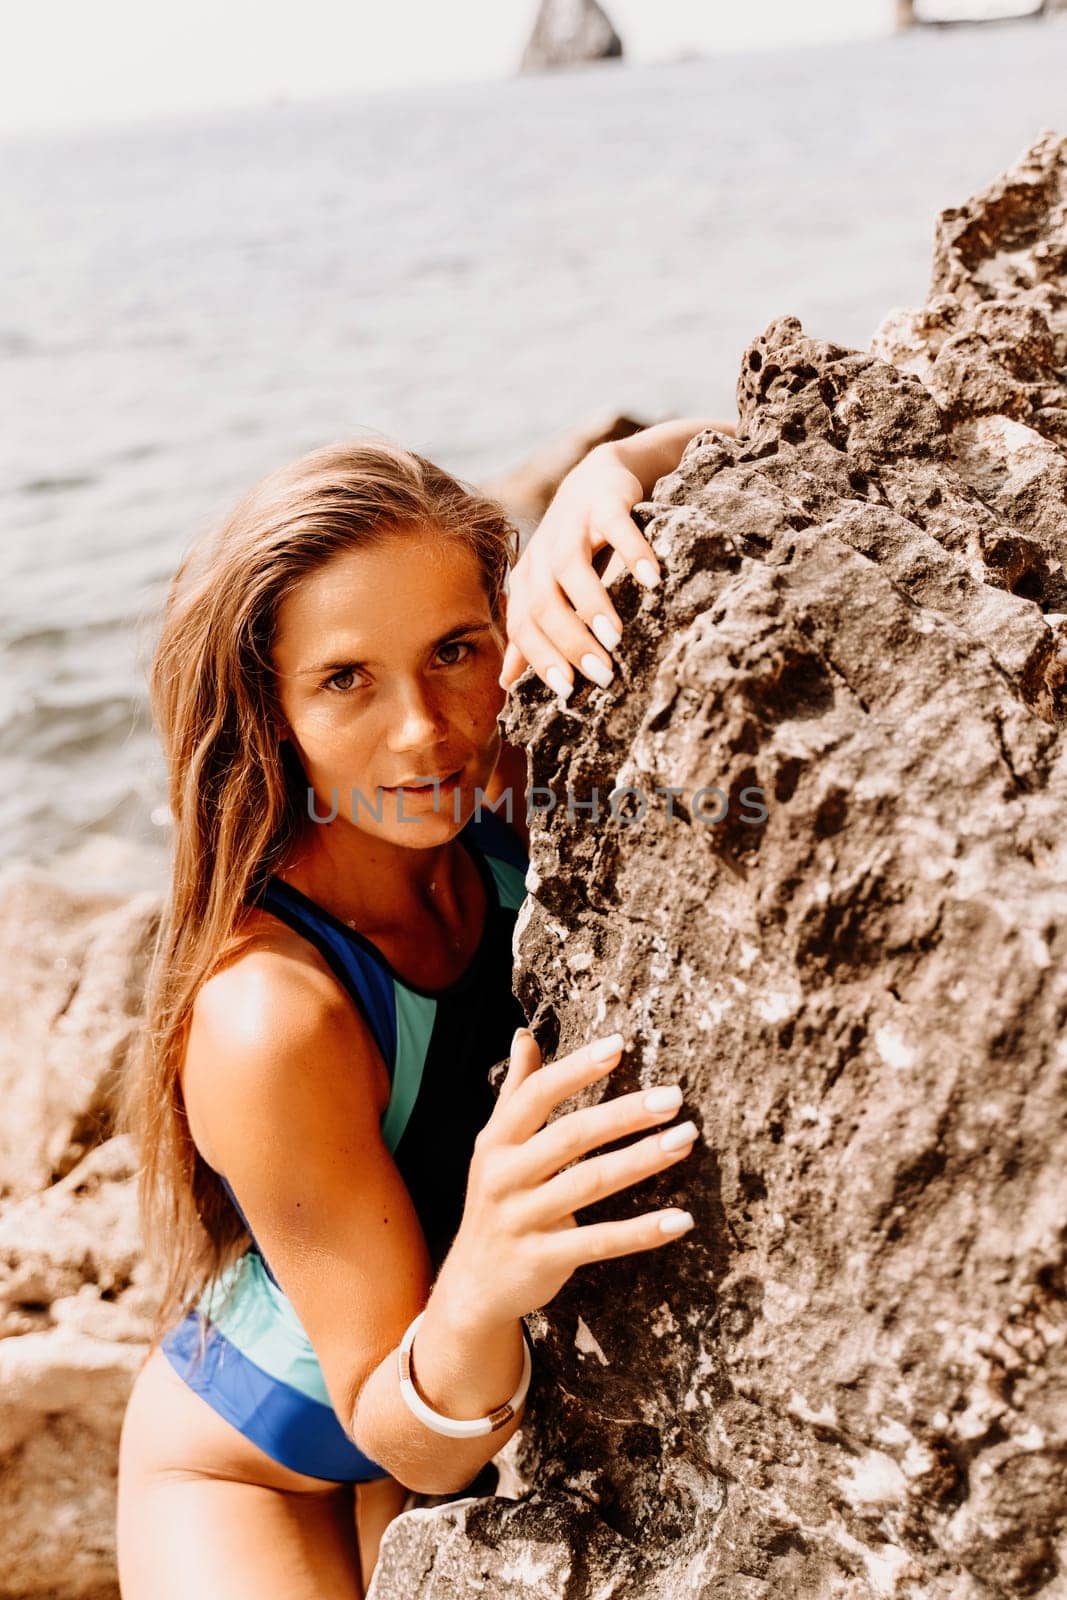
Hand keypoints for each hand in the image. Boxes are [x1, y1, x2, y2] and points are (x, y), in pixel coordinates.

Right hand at [438, 1028, 696, 1329]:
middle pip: (571, 1136)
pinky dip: (642, 1231)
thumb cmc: (497, 1202)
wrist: (472, 1286)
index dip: (577, 1068)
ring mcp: (522, 1219)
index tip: (620, 1045)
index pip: (538, 1095)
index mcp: (497, 1141)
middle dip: (625, 1113)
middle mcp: (504, 1176)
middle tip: (674, 1097)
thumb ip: (516, 1092)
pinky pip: (600, 1242)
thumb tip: (524, 1034)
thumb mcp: (496, 1146)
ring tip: (686, 1140)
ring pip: (590, 1182)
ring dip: (642, 1160)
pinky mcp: (543, 1259)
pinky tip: (681, 1219)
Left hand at [498, 444, 661, 698]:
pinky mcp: (603, 503)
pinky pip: (616, 528)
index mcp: (527, 580)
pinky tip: (652, 580)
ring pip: (571, 567)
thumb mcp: (548, 590)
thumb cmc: (574, 548)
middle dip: (571, 640)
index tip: (568, 691)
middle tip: (602, 673)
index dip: (542, 658)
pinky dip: (633, 552)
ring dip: (592, 603)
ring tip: (615, 637)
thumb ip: (531, 633)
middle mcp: (542, 554)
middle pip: (545, 601)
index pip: (524, 624)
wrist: (598, 481)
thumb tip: (505, 682)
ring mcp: (572, 526)